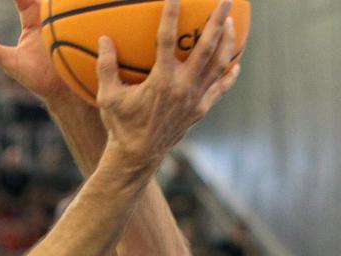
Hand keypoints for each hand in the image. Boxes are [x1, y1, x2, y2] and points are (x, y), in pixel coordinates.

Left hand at [0, 0, 82, 109]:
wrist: (63, 92)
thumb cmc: (37, 78)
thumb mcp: (10, 61)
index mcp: (32, 21)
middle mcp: (49, 18)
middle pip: (46, 1)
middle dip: (44, 1)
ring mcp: (67, 23)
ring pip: (63, 4)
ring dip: (60, 3)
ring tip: (55, 2)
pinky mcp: (82, 30)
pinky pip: (82, 13)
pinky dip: (76, 7)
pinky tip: (78, 6)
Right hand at [94, 0, 241, 171]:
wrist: (139, 156)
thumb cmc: (121, 124)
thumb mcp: (108, 96)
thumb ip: (106, 66)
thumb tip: (104, 38)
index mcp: (161, 80)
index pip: (167, 39)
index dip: (171, 14)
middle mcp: (183, 87)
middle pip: (206, 48)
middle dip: (217, 21)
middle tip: (225, 0)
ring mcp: (196, 99)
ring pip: (218, 65)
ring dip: (228, 42)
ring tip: (232, 22)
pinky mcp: (201, 109)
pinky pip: (220, 89)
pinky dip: (229, 75)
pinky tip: (236, 63)